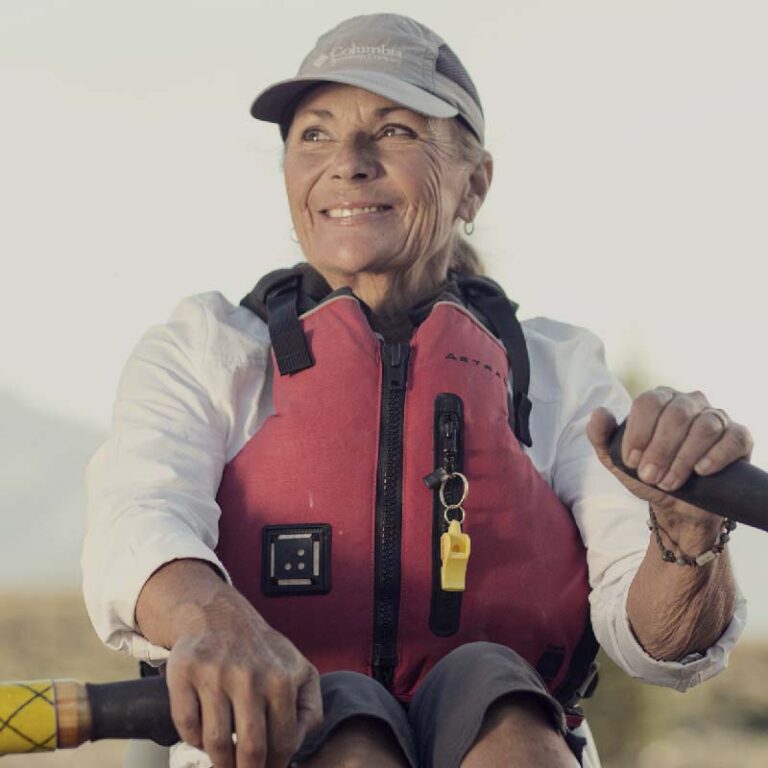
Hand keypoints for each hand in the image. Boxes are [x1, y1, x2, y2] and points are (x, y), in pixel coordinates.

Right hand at [164, 581, 322, 767]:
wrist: (218, 615)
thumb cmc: (261, 650)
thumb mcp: (299, 670)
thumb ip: (310, 710)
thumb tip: (296, 748)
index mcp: (282, 679)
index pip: (284, 743)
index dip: (277, 766)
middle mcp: (249, 676)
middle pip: (251, 750)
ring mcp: (215, 674)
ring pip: (215, 743)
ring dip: (220, 761)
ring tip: (224, 760)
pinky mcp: (185, 672)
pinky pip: (187, 726)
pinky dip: (193, 739)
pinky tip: (203, 734)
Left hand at [587, 387, 752, 522]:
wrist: (676, 504)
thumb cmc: (647, 474)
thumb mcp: (616, 459)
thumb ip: (601, 436)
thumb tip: (600, 412)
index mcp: (658, 401)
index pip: (648, 403)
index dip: (639, 432)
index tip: (631, 461)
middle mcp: (687, 403)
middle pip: (675, 415)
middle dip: (660, 449)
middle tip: (650, 477)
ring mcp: (715, 418)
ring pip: (703, 427)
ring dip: (683, 458)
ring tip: (669, 483)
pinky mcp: (738, 437)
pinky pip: (733, 438)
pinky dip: (716, 455)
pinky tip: (701, 470)